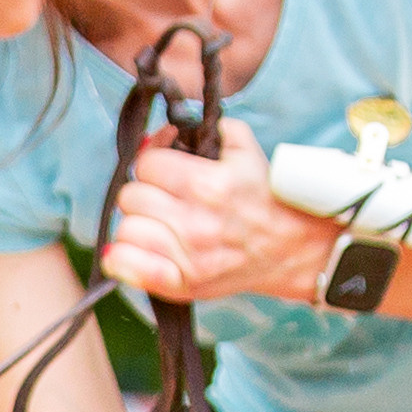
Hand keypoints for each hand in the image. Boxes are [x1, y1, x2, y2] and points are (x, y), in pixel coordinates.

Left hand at [102, 117, 324, 309]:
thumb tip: (164, 131)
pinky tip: (136, 251)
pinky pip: (125, 267)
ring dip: (136, 225)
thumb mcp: (244, 149)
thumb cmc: (262, 197)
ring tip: (155, 225)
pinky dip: (121, 258)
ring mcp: (188, 256)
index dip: (153, 164)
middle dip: (143, 193)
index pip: (146, 164)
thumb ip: (208, 127)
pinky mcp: (182, 284)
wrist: (290, 247)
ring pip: (125, 230)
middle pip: (130, 197)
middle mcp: (195, 221)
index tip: (164, 172)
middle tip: (161, 200)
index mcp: (207, 184)